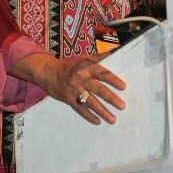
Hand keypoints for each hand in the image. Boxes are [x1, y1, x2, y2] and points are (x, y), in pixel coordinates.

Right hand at [11, 53, 125, 124]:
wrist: (48, 72)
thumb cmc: (70, 65)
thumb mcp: (84, 57)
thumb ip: (101, 57)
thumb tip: (117, 51)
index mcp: (87, 67)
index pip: (103, 74)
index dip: (113, 80)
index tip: (123, 87)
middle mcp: (81, 79)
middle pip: (99, 90)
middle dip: (111, 98)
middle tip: (122, 106)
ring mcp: (74, 90)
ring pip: (91, 102)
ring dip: (102, 112)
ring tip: (113, 119)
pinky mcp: (68, 99)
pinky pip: (80, 109)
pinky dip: (89, 116)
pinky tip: (98, 122)